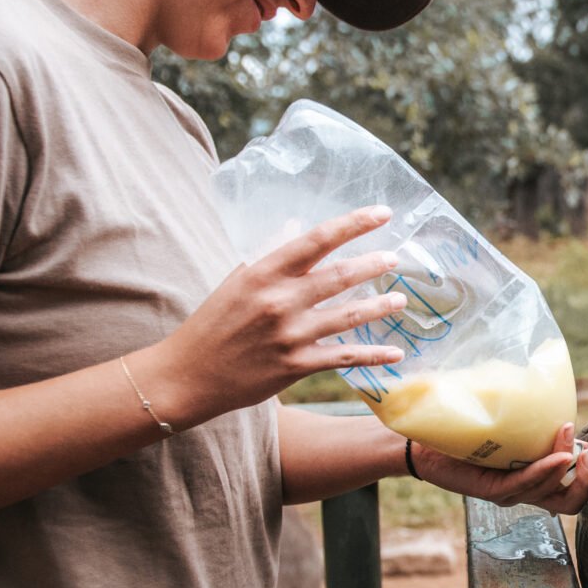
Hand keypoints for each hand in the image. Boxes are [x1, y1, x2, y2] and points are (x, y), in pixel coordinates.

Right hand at [141, 207, 408, 424]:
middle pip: (339, 275)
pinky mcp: (295, 366)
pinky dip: (373, 356)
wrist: (188, 375)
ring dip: (379, 306)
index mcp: (263, 273)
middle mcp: (279, 301)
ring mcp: (289, 335)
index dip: (353, 223)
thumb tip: (296, 226)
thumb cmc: (214, 323)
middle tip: (395, 258)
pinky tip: (396, 355)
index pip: (316, 240)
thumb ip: (269, 253)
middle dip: (372, 264)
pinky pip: (344, 357)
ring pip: (348, 316)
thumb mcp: (238, 281)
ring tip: (399, 299)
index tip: (382, 213)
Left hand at [411, 423, 587, 515]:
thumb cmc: (469, 431)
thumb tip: (555, 385)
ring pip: (551, 492)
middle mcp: (527, 491)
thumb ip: (534, 419)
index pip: (577, 489)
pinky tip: (556, 457)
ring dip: (566, 461)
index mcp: (537, 478)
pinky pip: (524, 485)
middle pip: (573, 503)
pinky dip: (545, 471)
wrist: (426, 442)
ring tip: (567, 432)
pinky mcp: (492, 490)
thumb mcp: (511, 425)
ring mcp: (511, 493)